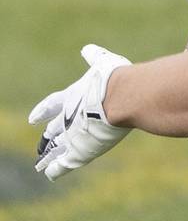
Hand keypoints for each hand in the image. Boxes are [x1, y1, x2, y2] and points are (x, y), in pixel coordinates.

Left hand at [29, 44, 131, 180]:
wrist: (122, 97)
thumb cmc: (115, 78)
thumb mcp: (104, 61)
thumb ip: (95, 57)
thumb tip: (87, 48)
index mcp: (72, 97)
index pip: (52, 104)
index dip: (43, 111)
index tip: (33, 118)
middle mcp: (67, 118)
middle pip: (53, 130)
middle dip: (49, 137)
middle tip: (42, 144)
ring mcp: (71, 136)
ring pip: (54, 150)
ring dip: (48, 157)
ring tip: (40, 164)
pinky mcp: (78, 153)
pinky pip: (61, 166)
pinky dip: (55, 169)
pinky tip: (50, 173)